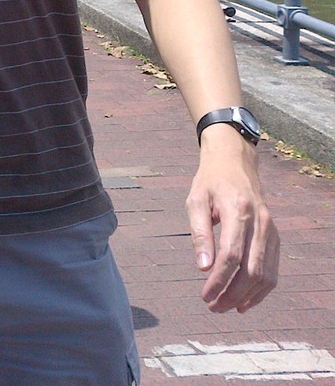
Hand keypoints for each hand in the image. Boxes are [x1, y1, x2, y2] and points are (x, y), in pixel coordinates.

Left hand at [186, 126, 279, 311]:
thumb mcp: (195, 201)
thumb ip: (199, 234)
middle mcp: (260, 222)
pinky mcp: (275, 236)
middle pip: (251, 270)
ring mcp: (271, 230)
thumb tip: (202, 267)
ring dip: (247, 296)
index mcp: (237, 211)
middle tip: (213, 307)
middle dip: (232, 294)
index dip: (218, 280)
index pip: (231, 256)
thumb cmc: (210, 182)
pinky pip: (273, 269)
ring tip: (226, 307)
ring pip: (266, 274)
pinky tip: (245, 300)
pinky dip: (261, 289)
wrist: (235, 163)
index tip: (204, 295)